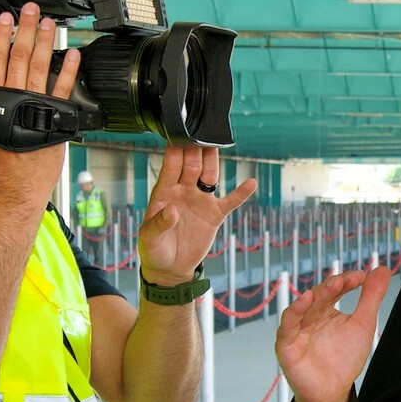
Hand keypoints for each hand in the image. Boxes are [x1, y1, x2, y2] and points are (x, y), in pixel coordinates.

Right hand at [0, 9, 80, 220]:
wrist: (17, 180)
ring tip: (49, 24)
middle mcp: (16, 96)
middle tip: (30, 11)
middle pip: (20, 56)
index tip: (5, 19)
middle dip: (25, 30)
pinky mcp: (55, 113)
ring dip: (46, 42)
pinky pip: (63, 88)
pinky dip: (69, 70)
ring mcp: (36, 103)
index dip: (1, 36)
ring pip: (41, 66)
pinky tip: (73, 54)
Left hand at [136, 142, 257, 287]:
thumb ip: (158, 223)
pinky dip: (241, 193)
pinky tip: (251, 183)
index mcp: (164, 192)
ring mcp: (200, 201)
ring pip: (210, 175)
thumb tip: (171, 209)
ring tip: (220, 143)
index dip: (176, 151)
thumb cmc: (154, 250)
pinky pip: (230, 201)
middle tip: (203, 132)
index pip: (171, 166)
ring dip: (214, 161)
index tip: (180, 135)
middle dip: (196, 149)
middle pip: (192, 164)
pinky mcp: (214, 215)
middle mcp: (183, 191)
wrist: (170, 269)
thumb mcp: (149, 239)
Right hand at [276, 265, 391, 401]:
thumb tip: (382, 269)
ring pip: (304, 306)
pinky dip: (295, 311)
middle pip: (319, 296)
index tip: (361, 276)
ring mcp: (297, 329)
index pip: (334, 289)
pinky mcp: (287, 344)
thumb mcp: (363, 324)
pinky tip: (305, 299)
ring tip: (333, 285)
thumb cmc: (344, 360)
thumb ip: (371, 297)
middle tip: (347, 279)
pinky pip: (288, 325)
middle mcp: (310, 316)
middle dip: (333, 286)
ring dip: (318, 294)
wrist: (331, 393)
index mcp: (326, 310)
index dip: (346, 281)